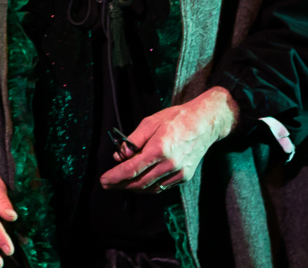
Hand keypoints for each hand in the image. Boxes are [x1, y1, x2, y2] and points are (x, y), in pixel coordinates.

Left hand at [102, 86, 237, 193]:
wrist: (204, 124)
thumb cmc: (174, 119)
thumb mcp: (149, 122)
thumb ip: (133, 140)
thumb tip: (119, 156)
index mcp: (159, 149)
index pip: (132, 169)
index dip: (116, 176)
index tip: (103, 180)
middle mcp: (170, 164)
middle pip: (140, 182)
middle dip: (121, 185)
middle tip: (106, 184)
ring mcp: (179, 172)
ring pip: (151, 187)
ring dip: (134, 188)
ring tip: (119, 184)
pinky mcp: (185, 176)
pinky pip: (162, 186)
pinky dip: (148, 187)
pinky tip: (138, 182)